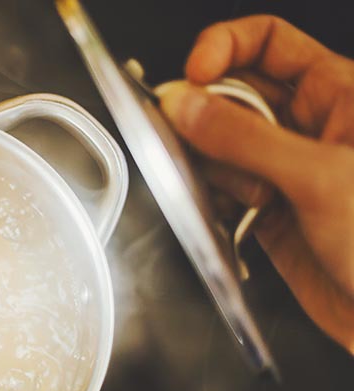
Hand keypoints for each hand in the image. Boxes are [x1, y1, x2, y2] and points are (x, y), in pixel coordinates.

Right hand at [158, 15, 353, 352]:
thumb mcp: (318, 177)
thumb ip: (244, 138)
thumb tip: (185, 106)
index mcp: (340, 95)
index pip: (267, 42)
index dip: (222, 48)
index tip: (191, 77)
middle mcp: (309, 126)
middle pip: (232, 93)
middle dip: (206, 115)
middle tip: (190, 136)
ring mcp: (285, 169)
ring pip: (219, 144)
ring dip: (211, 166)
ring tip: (236, 192)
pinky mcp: (267, 210)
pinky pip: (220, 189)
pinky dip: (212, 201)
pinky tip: (231, 215)